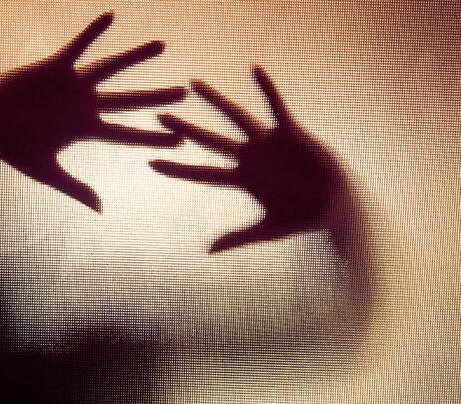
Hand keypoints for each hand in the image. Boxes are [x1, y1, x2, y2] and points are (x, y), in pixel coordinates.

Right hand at [0, 12, 184, 211]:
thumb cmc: (12, 149)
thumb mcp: (46, 172)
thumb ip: (75, 188)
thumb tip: (101, 209)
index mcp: (85, 130)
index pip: (127, 134)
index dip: (152, 136)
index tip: (180, 138)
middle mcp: (84, 105)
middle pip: (129, 100)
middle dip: (156, 97)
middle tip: (185, 92)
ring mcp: (72, 85)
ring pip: (111, 68)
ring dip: (135, 57)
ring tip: (162, 45)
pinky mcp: (54, 66)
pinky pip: (78, 46)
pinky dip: (93, 32)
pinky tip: (111, 16)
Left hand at [151, 67, 341, 251]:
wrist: (336, 205)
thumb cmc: (303, 219)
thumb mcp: (268, 230)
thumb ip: (238, 238)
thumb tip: (208, 251)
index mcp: (241, 180)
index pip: (201, 173)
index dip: (177, 169)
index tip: (150, 163)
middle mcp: (249, 158)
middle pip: (209, 141)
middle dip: (185, 129)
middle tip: (160, 117)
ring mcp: (267, 143)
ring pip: (235, 117)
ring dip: (215, 101)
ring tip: (194, 84)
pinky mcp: (290, 131)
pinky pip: (276, 106)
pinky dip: (267, 89)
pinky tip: (255, 69)